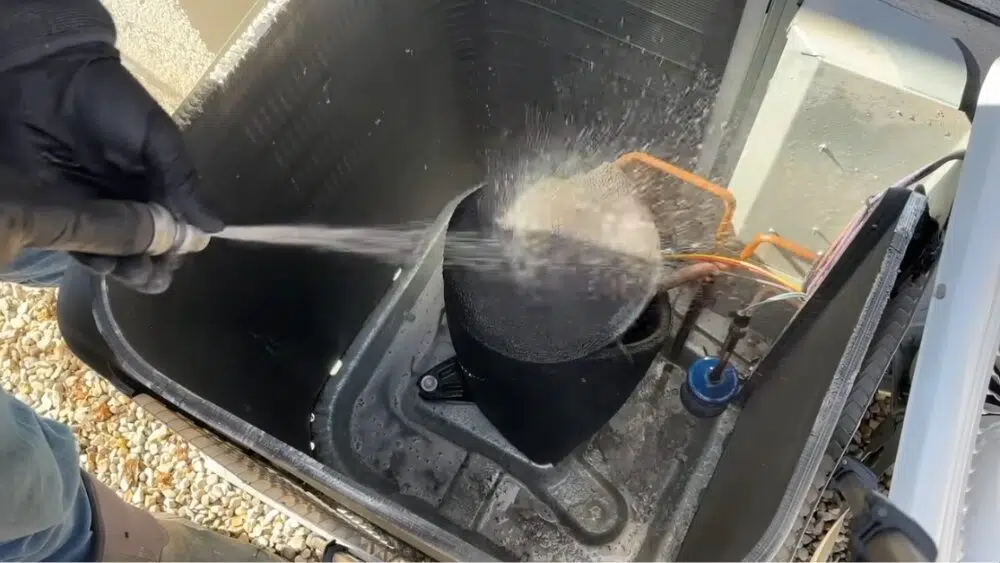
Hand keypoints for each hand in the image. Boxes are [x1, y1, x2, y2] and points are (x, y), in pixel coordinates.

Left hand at [0, 42, 222, 293]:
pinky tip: (108, 264)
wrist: (49, 80)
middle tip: (158, 273)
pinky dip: (96, 260)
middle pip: (146, 247)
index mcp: (155, 185)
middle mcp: (126, 202)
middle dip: (156, 266)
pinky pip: (80, 244)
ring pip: (116, 252)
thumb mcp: (157, 138)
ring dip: (130, 270)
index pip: (173, 227)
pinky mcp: (58, 212)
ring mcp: (92, 209)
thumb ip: (183, 181)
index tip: (182, 255)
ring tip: (138, 273)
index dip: (179, 247)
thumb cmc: (111, 102)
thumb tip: (217, 228)